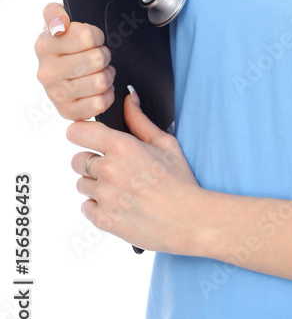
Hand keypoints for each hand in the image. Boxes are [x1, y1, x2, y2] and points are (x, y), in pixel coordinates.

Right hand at [35, 3, 115, 119]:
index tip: (93, 39)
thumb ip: (54, 13)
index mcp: (44, 46)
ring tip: (99, 71)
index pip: (87, 37)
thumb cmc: (64, 43)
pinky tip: (99, 88)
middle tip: (98, 56)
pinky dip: (107, 94)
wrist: (61, 67)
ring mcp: (55, 94)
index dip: (97, 36)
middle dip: (104, 55)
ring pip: (100, 82)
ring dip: (107, 75)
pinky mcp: (67, 112)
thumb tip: (60, 24)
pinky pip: (100, 104)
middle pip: (97, 60)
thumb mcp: (58, 19)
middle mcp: (46, 72)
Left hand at [67, 87, 202, 254]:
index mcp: (122, 147)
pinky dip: (99, 206)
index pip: (77, 132)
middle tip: (115, 168)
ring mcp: (104, 197)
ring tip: (122, 188)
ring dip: (96, 185)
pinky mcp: (103, 220)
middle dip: (92, 162)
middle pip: (77, 160)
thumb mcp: (165, 143)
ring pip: (82, 184)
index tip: (88, 138)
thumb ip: (139, 120)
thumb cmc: (179, 182)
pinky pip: (86, 207)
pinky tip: (120, 203)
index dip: (81, 133)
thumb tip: (128, 98)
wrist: (188, 220)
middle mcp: (108, 170)